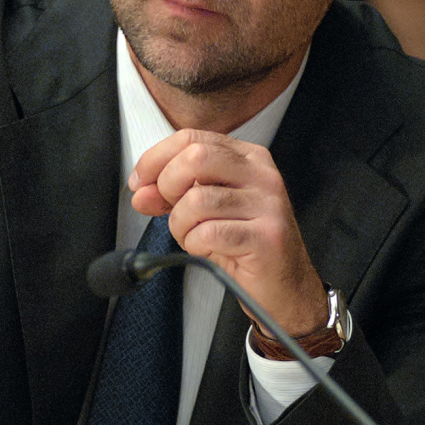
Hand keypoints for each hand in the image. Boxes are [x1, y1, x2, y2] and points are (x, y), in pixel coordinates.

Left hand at [129, 130, 328, 336]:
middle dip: (168, 185)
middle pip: (195, 157)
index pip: (192, 138)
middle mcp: (262, 174)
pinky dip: (196, 245)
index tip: (140, 182)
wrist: (285, 287)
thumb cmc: (244, 246)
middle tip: (170, 210)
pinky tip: (209, 250)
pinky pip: (208, 233)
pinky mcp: (267, 236)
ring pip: (196, 199)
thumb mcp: (205, 212)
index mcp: (248, 158)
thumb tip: (140, 190)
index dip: (156, 159)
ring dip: (181, 225)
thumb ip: (172, 195)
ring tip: (194, 237)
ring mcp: (268, 204)